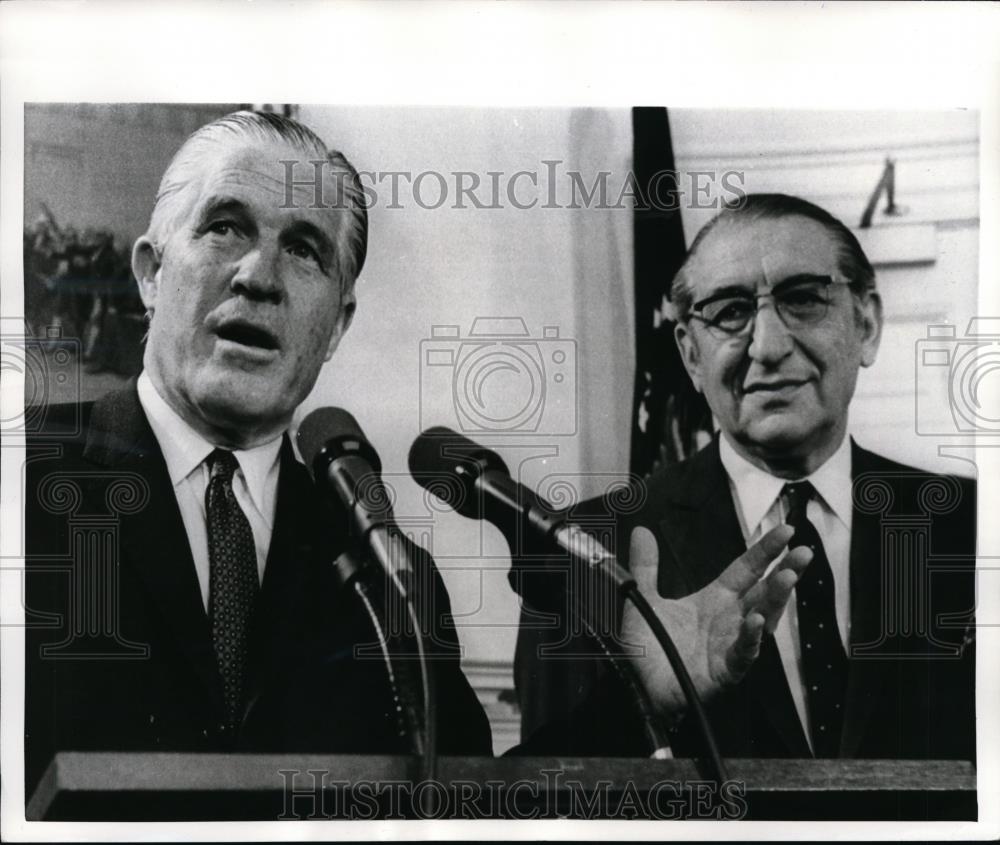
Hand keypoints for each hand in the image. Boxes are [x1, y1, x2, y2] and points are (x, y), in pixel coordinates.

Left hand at [621, 523, 811, 713]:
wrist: (638, 685)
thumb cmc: (650, 647)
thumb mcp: (644, 599)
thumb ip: (646, 566)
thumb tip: (641, 532)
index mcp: (715, 600)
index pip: (747, 569)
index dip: (766, 551)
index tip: (786, 531)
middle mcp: (729, 620)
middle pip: (764, 591)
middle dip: (785, 571)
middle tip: (803, 553)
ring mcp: (731, 644)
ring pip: (763, 619)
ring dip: (776, 599)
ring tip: (787, 577)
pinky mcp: (725, 670)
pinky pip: (743, 652)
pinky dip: (751, 637)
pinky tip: (756, 621)